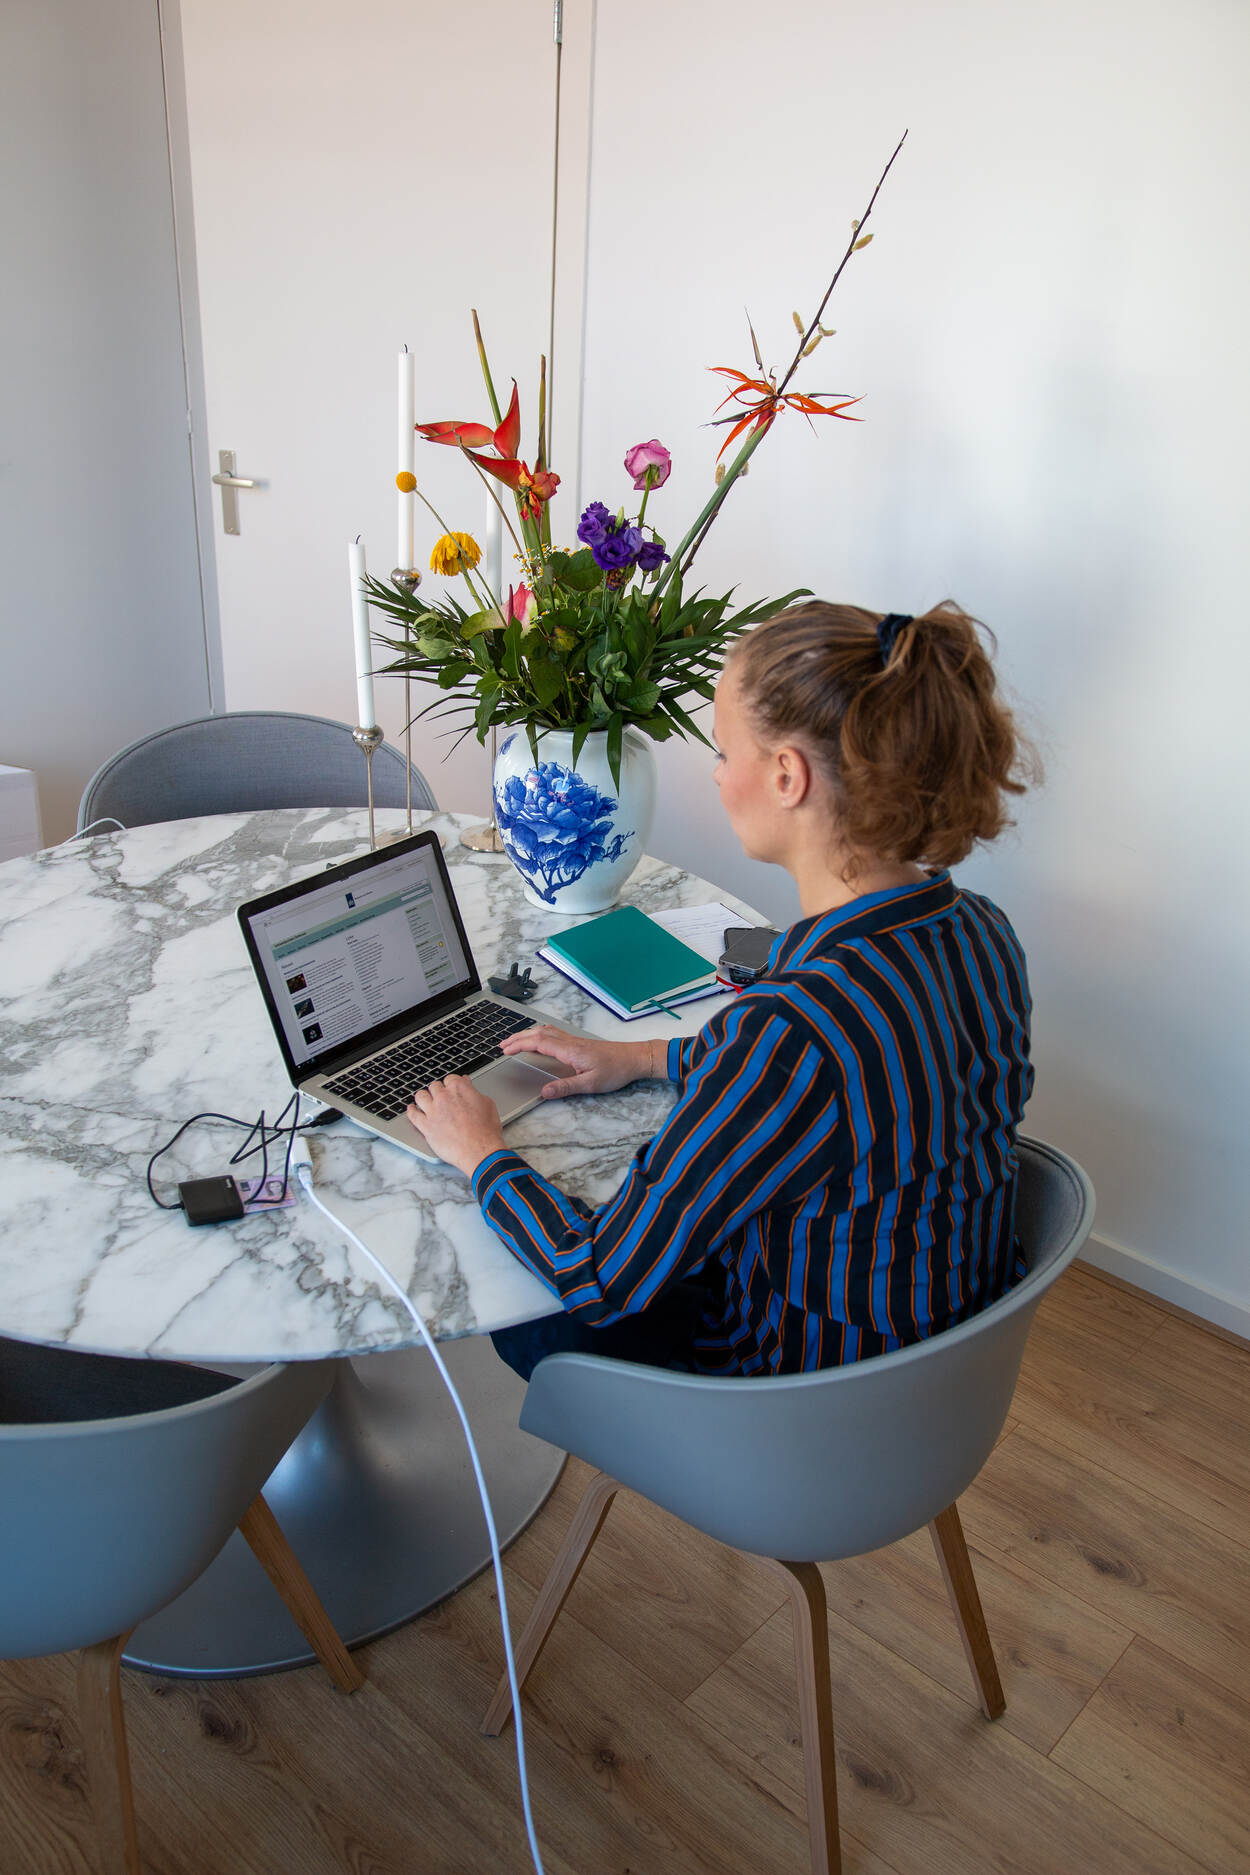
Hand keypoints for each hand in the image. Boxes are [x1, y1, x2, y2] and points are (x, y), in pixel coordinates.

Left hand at [406, 1076, 504, 1177]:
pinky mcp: (426, 1126)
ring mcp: (432, 1111)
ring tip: (425, 1100)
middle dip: (438, 1090)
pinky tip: (412, 1109)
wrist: (479, 1150)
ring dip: (423, 1097)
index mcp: (459, 1088)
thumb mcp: (488, 1105)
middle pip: (434, 1086)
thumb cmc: (486, 1131)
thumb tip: (470, 1089)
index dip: (452, 1084)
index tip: (452, 1088)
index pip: (450, 1078)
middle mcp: (443, 1097)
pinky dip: (411, 1111)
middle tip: (441, 1096)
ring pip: (421, 1096)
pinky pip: (413, 1115)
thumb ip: (475, 1093)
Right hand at [500, 1025, 654, 1099]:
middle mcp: (570, 1042)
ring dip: (528, 1034)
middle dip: (518, 1038)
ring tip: (515, 1041)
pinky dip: (540, 1034)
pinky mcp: (579, 1043)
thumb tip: (543, 1092)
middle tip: (502, 1045)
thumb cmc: (616, 1070)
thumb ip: (565, 1088)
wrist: (635, 1058)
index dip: (519, 1045)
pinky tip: (539, 1039)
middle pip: (538, 1034)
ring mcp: (575, 1041)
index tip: (505, 1050)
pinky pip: (554, 1033)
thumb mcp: (590, 1084)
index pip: (538, 1043)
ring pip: (546, 1031)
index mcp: (569, 1050)